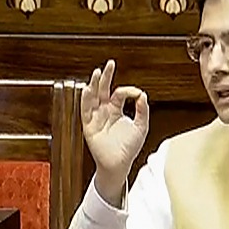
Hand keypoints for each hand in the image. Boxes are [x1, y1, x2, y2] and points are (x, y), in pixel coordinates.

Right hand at [80, 59, 149, 203]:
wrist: (119, 164)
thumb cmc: (129, 147)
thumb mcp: (141, 127)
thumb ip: (143, 111)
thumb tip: (142, 94)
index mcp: (116, 110)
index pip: (119, 94)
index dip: (128, 91)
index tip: (137, 93)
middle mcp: (104, 111)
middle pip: (102, 90)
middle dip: (105, 77)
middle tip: (109, 64)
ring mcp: (96, 118)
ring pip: (92, 97)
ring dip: (93, 85)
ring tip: (97, 72)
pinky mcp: (89, 126)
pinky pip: (85, 111)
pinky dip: (85, 100)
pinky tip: (87, 90)